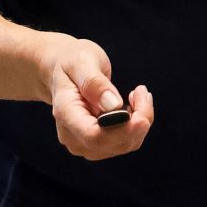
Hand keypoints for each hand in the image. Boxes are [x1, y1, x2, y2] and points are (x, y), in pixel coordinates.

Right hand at [39, 35, 153, 159]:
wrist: (63, 72)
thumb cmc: (71, 63)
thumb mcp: (81, 62)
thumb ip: (94, 83)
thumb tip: (114, 106)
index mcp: (65, 113)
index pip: (93, 136)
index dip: (122, 131)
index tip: (144, 118)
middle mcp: (72, 135)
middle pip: (112, 143)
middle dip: (138, 121)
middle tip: (142, 92)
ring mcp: (83, 143)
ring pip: (125, 144)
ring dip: (141, 121)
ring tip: (138, 94)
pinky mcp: (97, 144)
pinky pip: (126, 141)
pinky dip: (137, 125)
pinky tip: (134, 105)